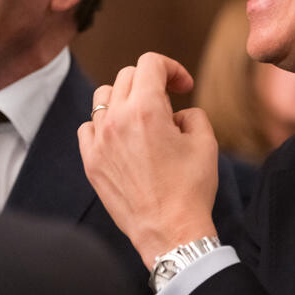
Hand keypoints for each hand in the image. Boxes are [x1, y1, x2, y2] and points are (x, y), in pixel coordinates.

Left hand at [78, 52, 218, 268]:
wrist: (170, 232)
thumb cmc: (191, 189)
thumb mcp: (206, 142)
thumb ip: (192, 114)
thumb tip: (176, 114)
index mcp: (147, 109)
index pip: (150, 63)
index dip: (172, 68)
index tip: (183, 87)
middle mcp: (117, 119)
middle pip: (127, 76)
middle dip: (151, 82)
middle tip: (169, 105)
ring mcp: (99, 141)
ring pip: (103, 97)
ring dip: (125, 99)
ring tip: (143, 119)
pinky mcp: (91, 162)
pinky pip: (88, 127)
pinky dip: (104, 125)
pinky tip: (122, 139)